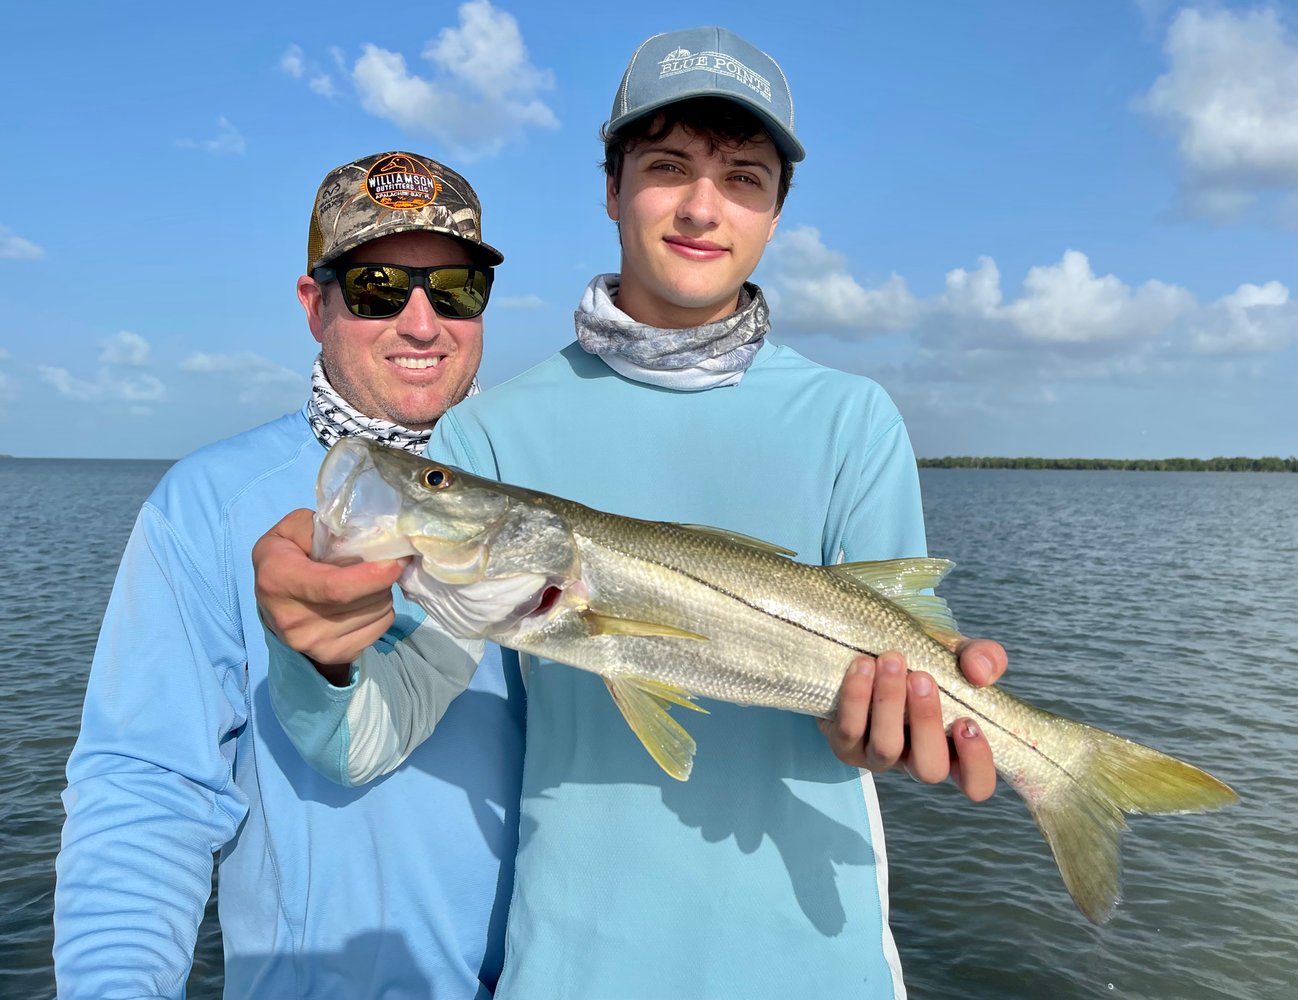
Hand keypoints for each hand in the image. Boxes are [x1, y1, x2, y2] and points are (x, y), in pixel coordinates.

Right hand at [252, 508, 405, 683]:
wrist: (272, 604)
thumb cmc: (286, 557)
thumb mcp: (292, 529)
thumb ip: (323, 525)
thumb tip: (366, 535)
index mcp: (279, 580)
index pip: (335, 588)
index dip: (372, 576)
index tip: (396, 562)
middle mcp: (293, 619)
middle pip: (363, 601)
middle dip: (384, 578)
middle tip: (383, 562)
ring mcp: (313, 644)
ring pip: (377, 614)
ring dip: (382, 593)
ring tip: (365, 582)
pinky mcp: (332, 656)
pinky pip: (379, 630)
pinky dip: (380, 612)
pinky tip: (363, 602)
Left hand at [817, 639, 1006, 801]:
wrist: (872, 653)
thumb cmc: (927, 662)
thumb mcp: (961, 656)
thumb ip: (985, 659)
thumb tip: (979, 674)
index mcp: (952, 749)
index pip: (976, 784)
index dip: (976, 763)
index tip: (966, 721)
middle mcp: (915, 761)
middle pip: (929, 769)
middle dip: (927, 722)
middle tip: (921, 677)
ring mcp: (878, 757)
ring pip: (886, 748)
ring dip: (890, 702)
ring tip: (891, 661)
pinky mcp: (844, 744)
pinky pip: (849, 729)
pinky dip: (856, 696)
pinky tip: (864, 665)